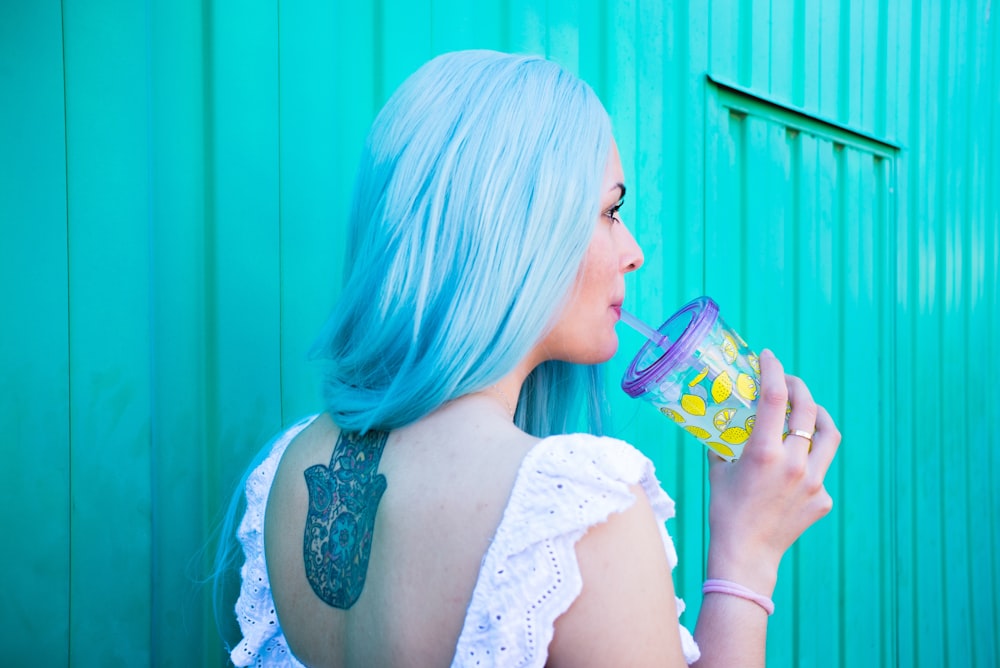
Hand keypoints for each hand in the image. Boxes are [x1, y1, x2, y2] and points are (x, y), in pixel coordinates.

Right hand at [704, 349, 839, 594]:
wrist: (746, 554)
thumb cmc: (725, 512)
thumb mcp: (719, 471)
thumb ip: (725, 443)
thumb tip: (725, 420)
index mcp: (763, 452)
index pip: (774, 396)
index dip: (773, 369)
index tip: (769, 356)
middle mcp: (794, 463)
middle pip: (808, 408)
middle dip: (798, 387)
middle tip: (788, 382)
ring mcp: (813, 481)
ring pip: (829, 435)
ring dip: (818, 416)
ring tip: (808, 412)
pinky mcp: (823, 498)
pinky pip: (821, 469)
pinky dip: (809, 460)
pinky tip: (794, 468)